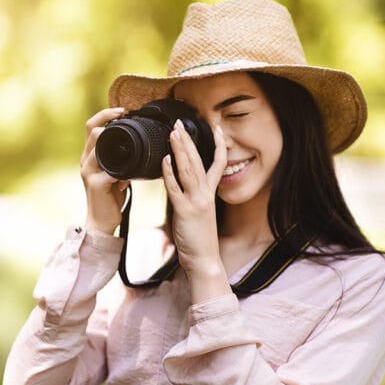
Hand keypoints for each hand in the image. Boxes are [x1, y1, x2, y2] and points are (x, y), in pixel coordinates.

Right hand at [80, 108, 129, 234]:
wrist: (101, 221)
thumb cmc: (110, 198)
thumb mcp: (115, 174)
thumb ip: (120, 162)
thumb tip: (134, 151)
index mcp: (90, 156)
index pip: (91, 126)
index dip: (105, 114)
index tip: (122, 110)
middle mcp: (85, 161)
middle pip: (91, 130)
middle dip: (107, 118)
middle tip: (124, 113)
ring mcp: (89, 171)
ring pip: (98, 145)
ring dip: (113, 138)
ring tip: (130, 136)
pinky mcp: (96, 184)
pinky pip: (111, 170)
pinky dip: (123, 168)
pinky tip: (131, 171)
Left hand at [162, 120, 231, 298]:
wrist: (204, 260)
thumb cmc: (198, 239)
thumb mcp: (197, 214)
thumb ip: (190, 197)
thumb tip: (177, 184)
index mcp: (210, 194)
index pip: (217, 164)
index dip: (218, 145)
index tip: (216, 128)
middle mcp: (205, 194)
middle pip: (198, 161)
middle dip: (189, 141)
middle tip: (179, 124)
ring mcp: (196, 201)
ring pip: (188, 170)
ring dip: (180, 150)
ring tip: (173, 133)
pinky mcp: (186, 211)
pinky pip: (176, 188)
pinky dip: (170, 173)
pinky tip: (165, 160)